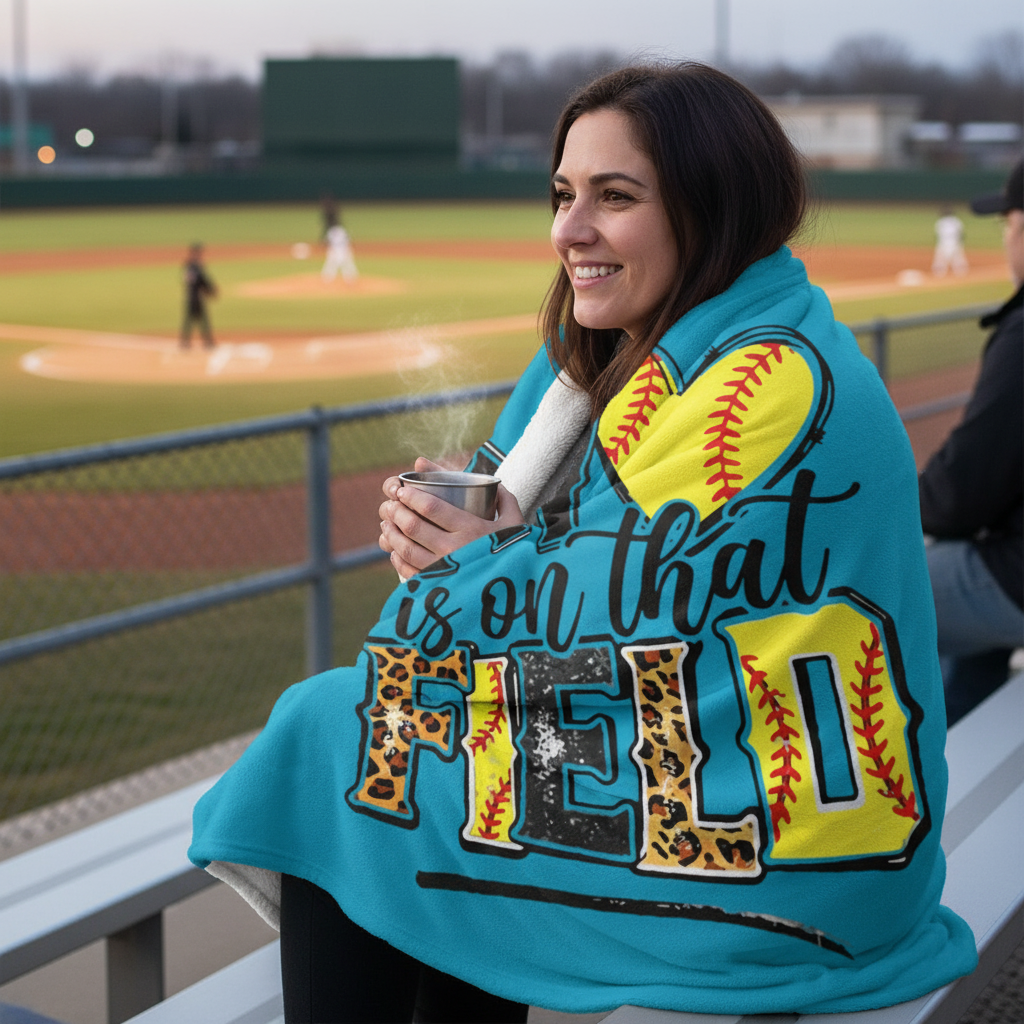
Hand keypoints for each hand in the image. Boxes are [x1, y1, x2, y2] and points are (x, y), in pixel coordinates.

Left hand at [379, 457, 524, 578]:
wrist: (519, 593)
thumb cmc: (516, 554)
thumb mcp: (515, 524)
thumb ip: (504, 500)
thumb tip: (493, 484)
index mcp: (471, 529)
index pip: (432, 508)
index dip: (412, 496)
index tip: (402, 490)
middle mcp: (454, 549)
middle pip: (414, 526)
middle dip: (397, 512)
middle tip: (391, 504)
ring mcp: (444, 571)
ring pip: (407, 549)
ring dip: (392, 533)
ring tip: (387, 523)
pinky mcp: (438, 588)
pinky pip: (409, 572)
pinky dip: (398, 559)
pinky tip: (395, 550)